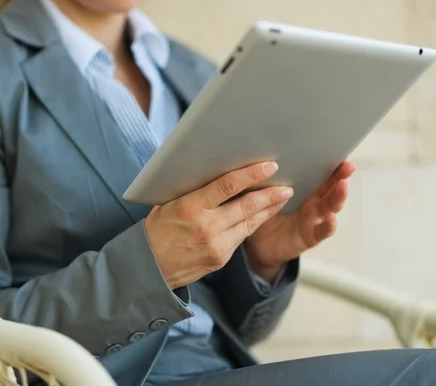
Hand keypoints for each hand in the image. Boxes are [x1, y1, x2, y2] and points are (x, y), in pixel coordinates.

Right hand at [144, 162, 292, 289]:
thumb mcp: (168, 203)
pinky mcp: (221, 258)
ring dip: (269, 208)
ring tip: (283, 196)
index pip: (227, 186)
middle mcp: (207, 227)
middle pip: (247, 206)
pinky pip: (241, 236)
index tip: (269, 166)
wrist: (149, 269)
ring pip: (250, 223)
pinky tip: (263, 214)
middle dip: (270, 193)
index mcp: (191, 207)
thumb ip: (193, 190)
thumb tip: (217, 170)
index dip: (251, 174)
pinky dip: (254, 223)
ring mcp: (216, 245)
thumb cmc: (157, 229)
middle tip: (286, 184)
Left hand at [245, 161, 355, 282]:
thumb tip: (261, 154)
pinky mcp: (311, 235)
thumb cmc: (263, 212)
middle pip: (331, 187)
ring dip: (339, 196)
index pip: (319, 173)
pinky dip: (329, 225)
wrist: (258, 244)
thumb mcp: (264, 192)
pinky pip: (323, 230)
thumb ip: (268, 177)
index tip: (338, 151)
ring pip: (332, 206)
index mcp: (304, 187)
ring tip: (343, 185)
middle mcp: (313, 201)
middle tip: (347, 165)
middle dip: (340, 175)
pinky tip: (331, 218)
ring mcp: (315, 218)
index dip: (329, 163)